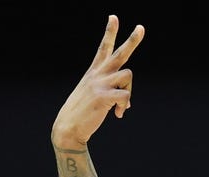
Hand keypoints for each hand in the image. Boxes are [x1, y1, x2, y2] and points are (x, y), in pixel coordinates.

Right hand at [51, 15, 144, 149]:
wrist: (67, 128)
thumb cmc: (81, 115)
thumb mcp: (95, 98)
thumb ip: (112, 95)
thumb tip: (127, 104)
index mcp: (94, 72)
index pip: (103, 48)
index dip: (109, 32)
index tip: (113, 17)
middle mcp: (97, 74)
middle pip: (119, 53)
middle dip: (132, 40)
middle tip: (141, 27)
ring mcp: (100, 84)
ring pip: (128, 75)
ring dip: (130, 91)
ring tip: (121, 106)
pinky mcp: (103, 96)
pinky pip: (125, 96)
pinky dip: (124, 106)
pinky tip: (118, 115)